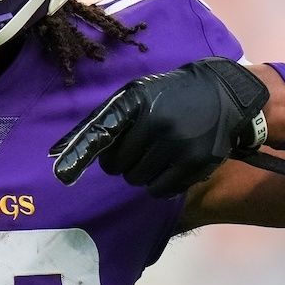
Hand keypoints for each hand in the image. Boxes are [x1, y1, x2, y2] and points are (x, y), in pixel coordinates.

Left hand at [51, 57, 284, 194]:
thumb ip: (103, 121)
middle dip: (121, 163)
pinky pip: (161, 190)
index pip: (101, 135)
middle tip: (137, 150)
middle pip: (117, 166)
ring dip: (141, 174)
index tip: (62, 174)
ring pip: (138, 180)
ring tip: (156, 155)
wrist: (225, 95)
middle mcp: (157, 122)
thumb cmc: (171, 96)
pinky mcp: (196, 163)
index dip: (80, 156)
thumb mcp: (137, 96)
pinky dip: (160, 184)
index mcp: (137, 102)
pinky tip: (170, 166)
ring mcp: (178, 144)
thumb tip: (59, 153)